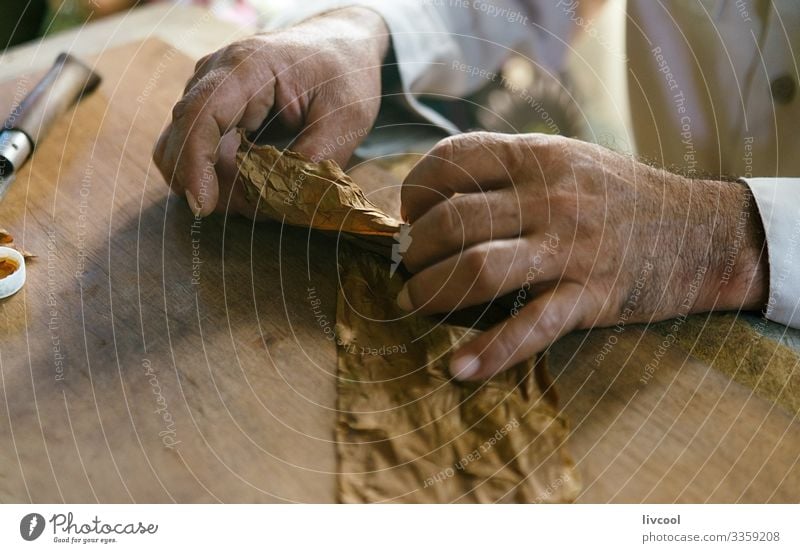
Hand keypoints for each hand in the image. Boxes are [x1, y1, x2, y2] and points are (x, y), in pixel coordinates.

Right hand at [153, 7, 388, 216]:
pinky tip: (254, 183)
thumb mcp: (347, 120)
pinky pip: (199, 153)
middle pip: (180, 139)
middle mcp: (214, 75)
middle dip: (208, 184)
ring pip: (183, 151)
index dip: (194, 163)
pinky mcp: (212, 112)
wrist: (339, 46)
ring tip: (264, 194)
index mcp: (248, 67)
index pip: (201, 115)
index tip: (203, 205)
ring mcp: (207, 92)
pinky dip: (218, 177)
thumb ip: (315, 162)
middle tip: (258, 206)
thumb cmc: (344, 74)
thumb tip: (283, 203)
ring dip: (215, 184)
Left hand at [398, 132, 768, 379]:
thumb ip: (508, 170)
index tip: (410, 215)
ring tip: (414, 303)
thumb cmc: (620, 195)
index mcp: (537, 157)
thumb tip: (437, 194)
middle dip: (414, 249)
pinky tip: (459, 369)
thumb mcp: (566, 159)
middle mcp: (549, 197)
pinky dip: (491, 352)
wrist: (701, 232)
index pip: (451, 162)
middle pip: (453, 221)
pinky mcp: (590, 297)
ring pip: (477, 270)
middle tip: (408, 266)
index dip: (415, 190)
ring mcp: (570, 249)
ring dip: (432, 292)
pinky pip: (530, 328)